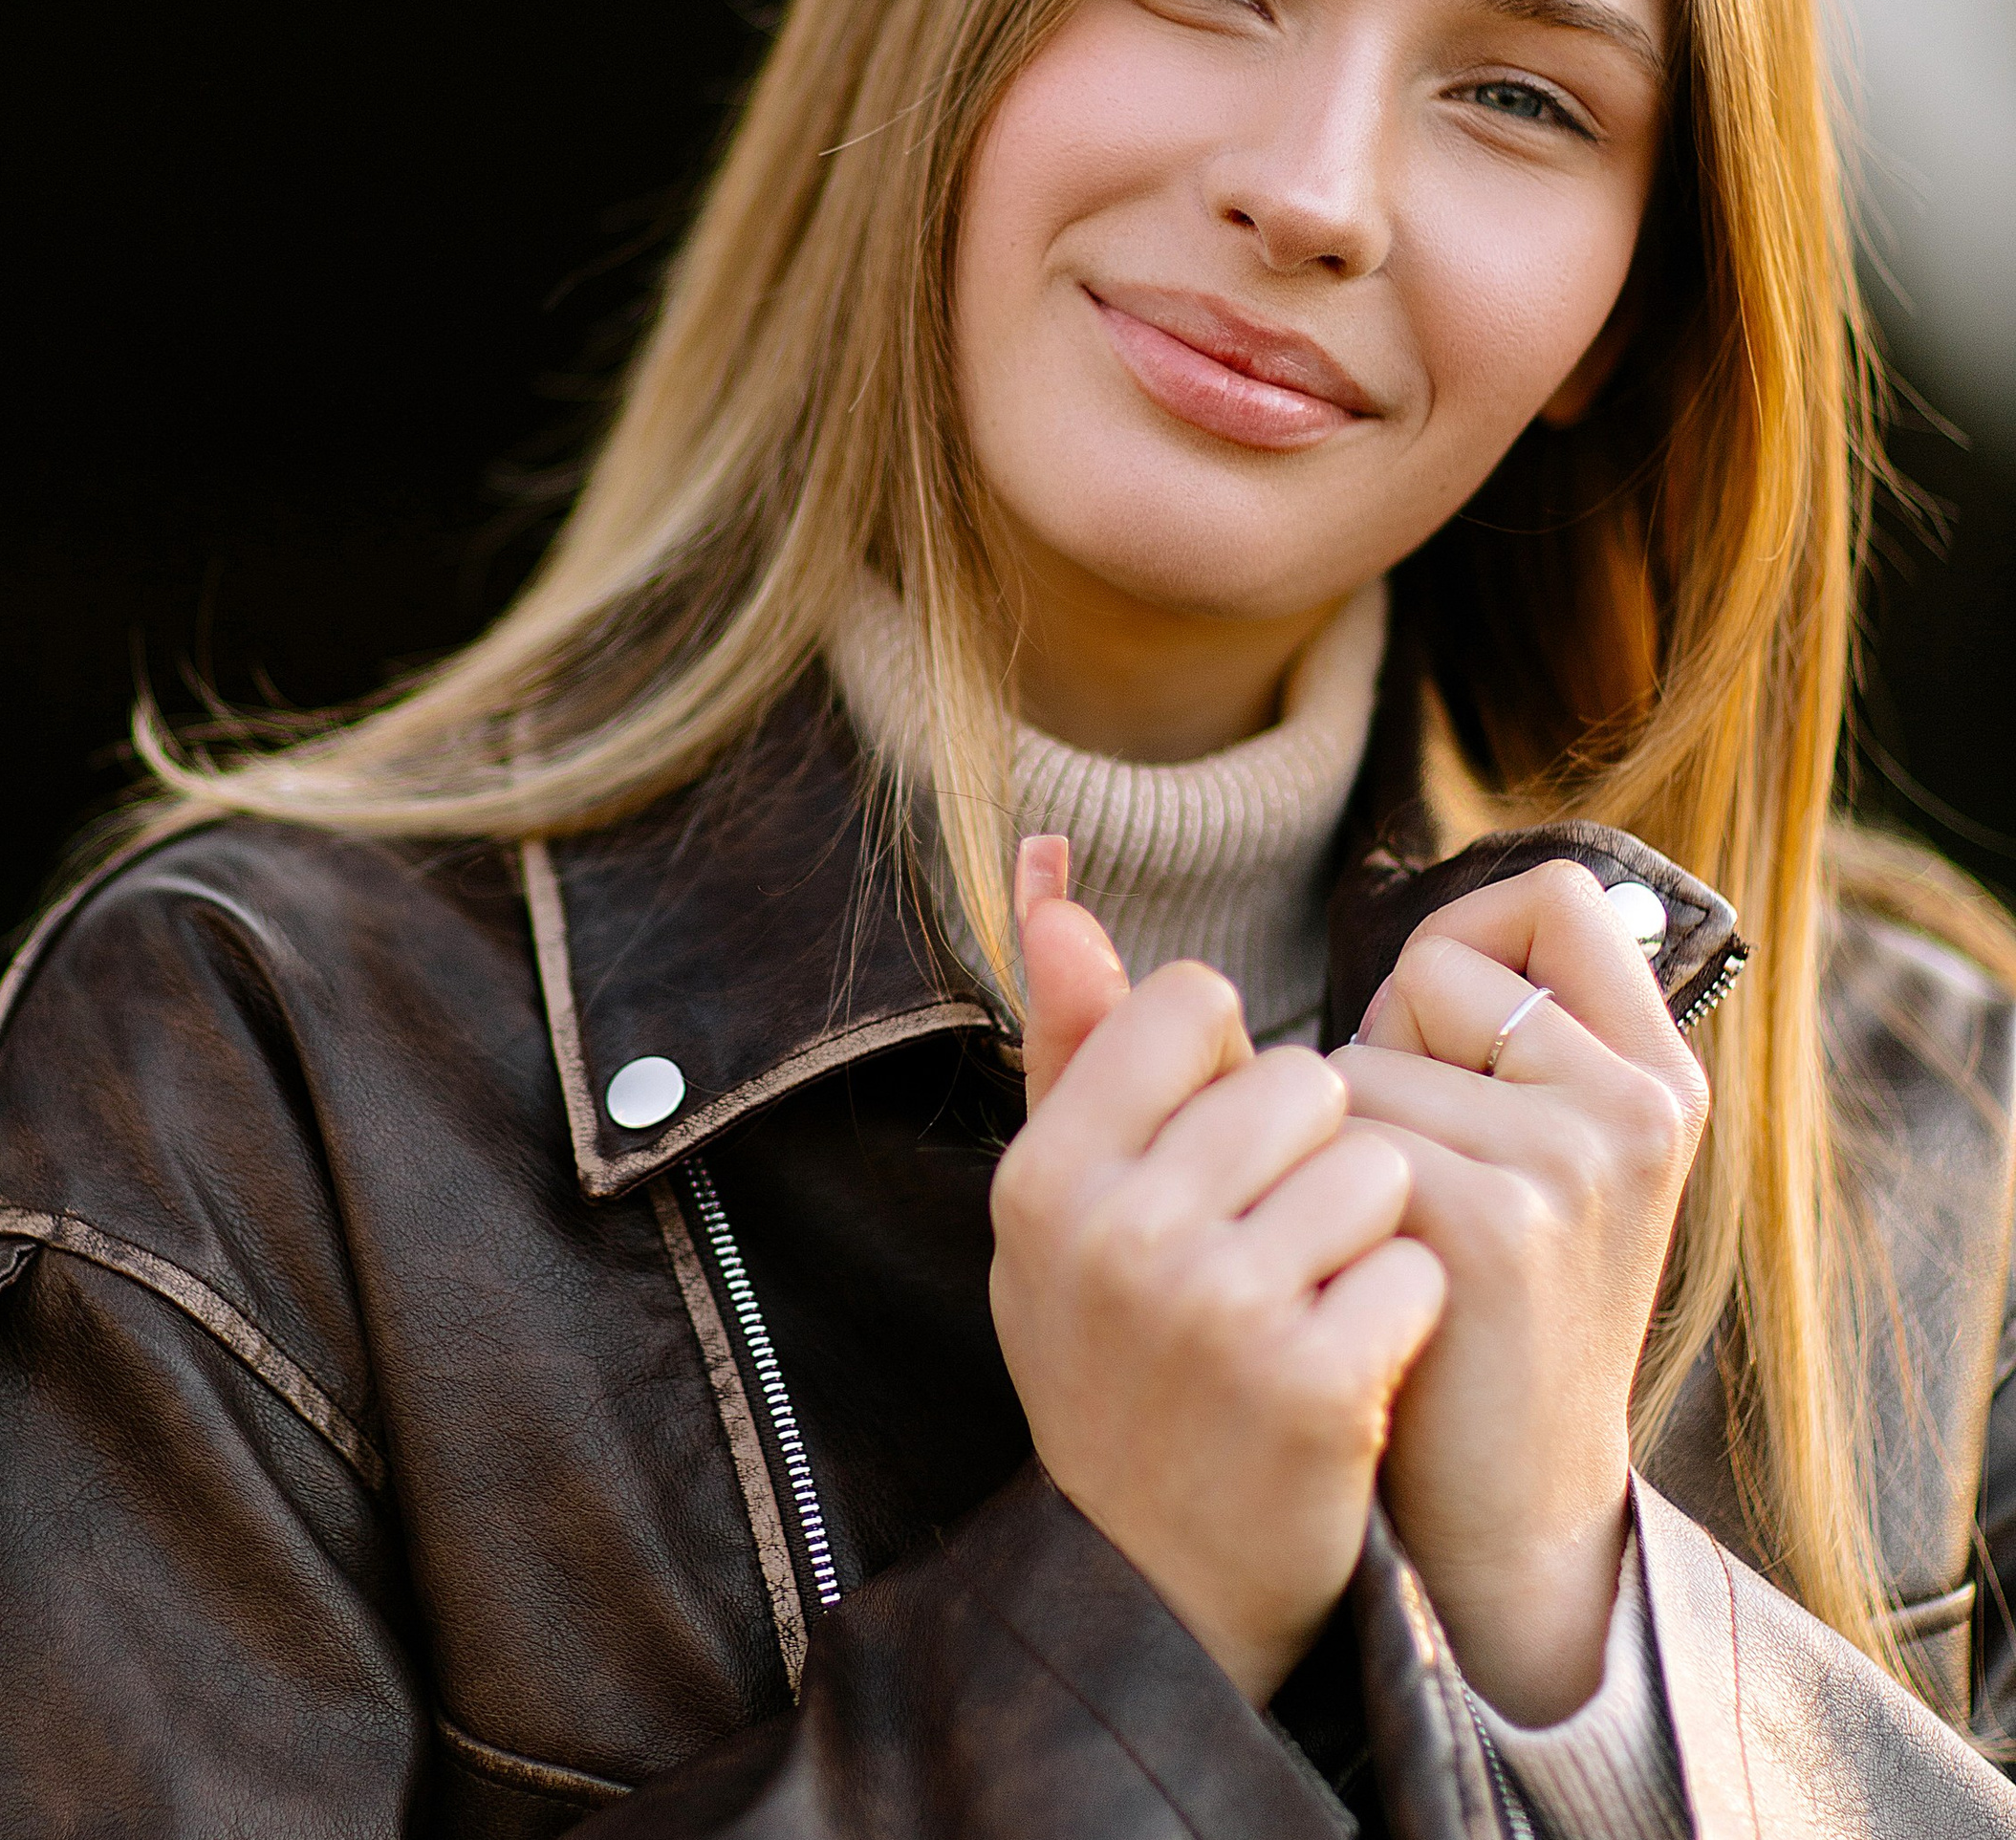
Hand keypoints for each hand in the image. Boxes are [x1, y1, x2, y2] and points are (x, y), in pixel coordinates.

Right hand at [989, 836, 1445, 1706]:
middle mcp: (1118, 1231)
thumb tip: (1054, 876)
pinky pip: (1412, 1264)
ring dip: (1364, 1227)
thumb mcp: (1058, 1208)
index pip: (1192, 1005)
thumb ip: (1071, 1042)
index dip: (1227, 1068)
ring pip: (1374, 1162)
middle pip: (1299, 1077)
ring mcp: (1217, 1309)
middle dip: (1307, 1148)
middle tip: (1267, 1244)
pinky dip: (1401, 1309)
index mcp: (1046, 1174)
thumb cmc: (1114, 1356)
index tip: (1213, 1150)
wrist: (1161, 1581)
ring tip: (1308, 1299)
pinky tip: (1350, 1362)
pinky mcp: (1317, 1383)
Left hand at [1329, 860, 1709, 1723]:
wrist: (1494, 1515)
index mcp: (1650, 1074)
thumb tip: (1064, 864)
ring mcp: (1571, 1164)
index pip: (1553, 899)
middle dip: (1381, 1068)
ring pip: (1352, 1067)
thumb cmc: (1455, 1298)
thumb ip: (1423, 1004)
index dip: (1461, 949)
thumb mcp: (1478, 1133)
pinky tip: (1369, 1295)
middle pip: (1429, 971)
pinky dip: (1312, 1210)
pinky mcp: (1492, 1225)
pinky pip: (1330, 1144)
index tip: (1444, 1045)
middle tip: (1423, 1198)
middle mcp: (1636, 1106)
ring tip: (1391, 1257)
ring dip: (1327, 1151)